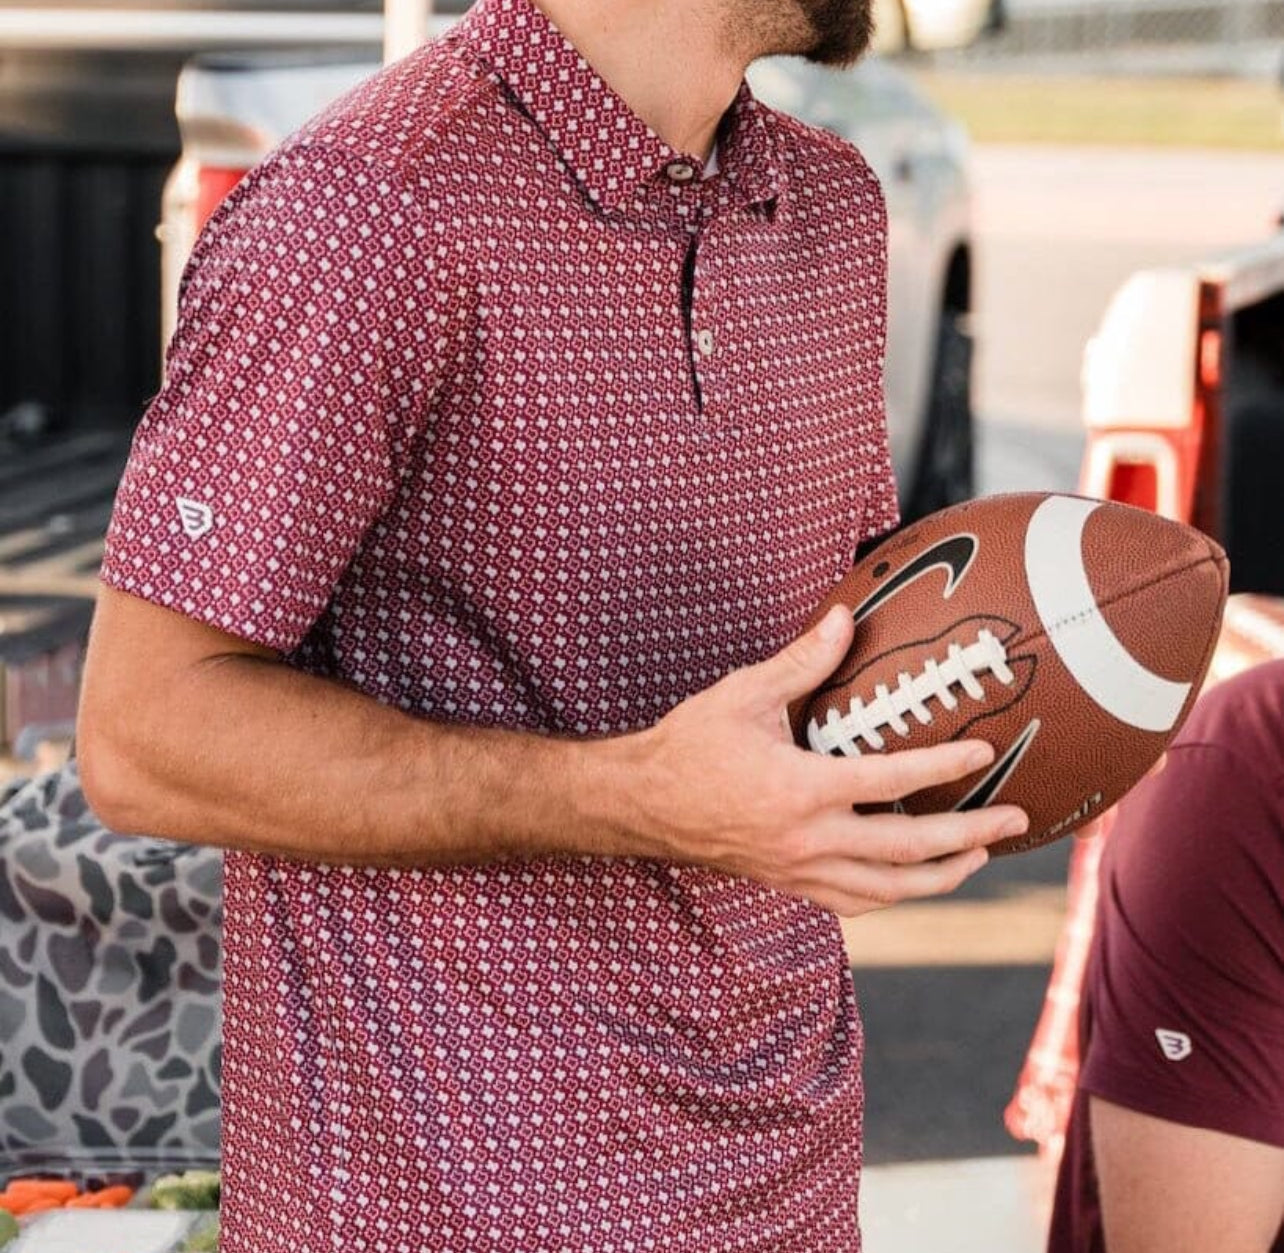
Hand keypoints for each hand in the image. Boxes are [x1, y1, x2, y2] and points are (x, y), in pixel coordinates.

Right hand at [629, 605, 1029, 916]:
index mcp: (802, 789)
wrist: (644, 804)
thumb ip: (803, 662)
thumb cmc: (691, 744)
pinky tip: (909, 880)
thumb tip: (843, 621)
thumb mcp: (746, 693)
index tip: (985, 752)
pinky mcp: (789, 882)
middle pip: (909, 851)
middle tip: (1015, 821)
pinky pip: (854, 902)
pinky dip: (892, 894)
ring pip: (888, 889)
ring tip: (978, 857)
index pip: (894, 783)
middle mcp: (809, 839)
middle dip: (970, 836)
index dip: (946, 766)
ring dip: (941, 877)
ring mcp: (800, 869)